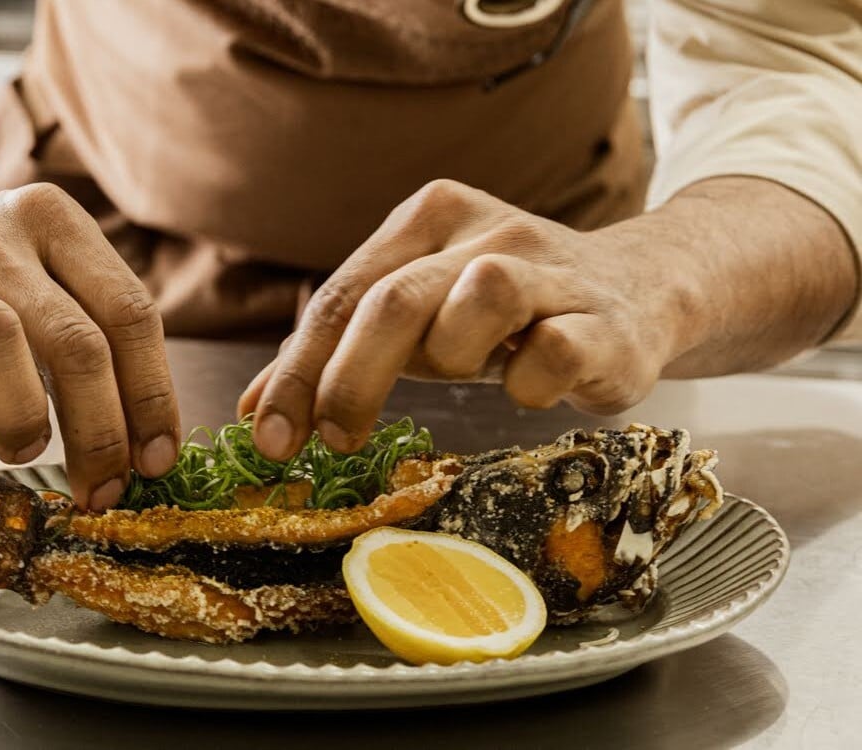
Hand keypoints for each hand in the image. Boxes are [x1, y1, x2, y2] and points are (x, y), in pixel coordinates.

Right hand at [0, 182, 179, 509]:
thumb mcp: (50, 293)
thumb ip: (101, 350)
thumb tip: (148, 450)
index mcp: (56, 221)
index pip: (131, 314)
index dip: (153, 397)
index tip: (157, 460)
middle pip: (76, 339)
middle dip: (101, 431)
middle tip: (104, 488)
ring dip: (22, 413)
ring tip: (26, 450)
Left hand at [239, 179, 700, 458]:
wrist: (642, 289)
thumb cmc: (506, 313)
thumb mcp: (418, 318)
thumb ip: (340, 352)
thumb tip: (255, 408)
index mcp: (429, 220)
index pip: (343, 295)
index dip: (298, 369)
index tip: (269, 435)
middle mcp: (487, 231)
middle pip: (395, 299)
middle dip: (352, 379)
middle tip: (334, 441)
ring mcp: (551, 268)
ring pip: (477, 299)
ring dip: (456, 355)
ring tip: (476, 368)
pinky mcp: (604, 319)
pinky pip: (552, 353)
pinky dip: (528, 384)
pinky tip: (531, 385)